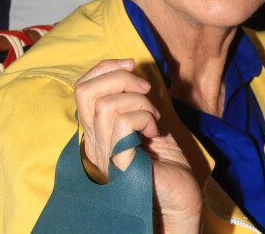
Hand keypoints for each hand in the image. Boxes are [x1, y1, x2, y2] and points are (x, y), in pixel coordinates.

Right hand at [74, 60, 201, 232]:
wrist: (182, 201)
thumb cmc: (167, 164)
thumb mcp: (147, 120)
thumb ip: (132, 99)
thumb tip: (128, 69)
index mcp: (98, 132)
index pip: (82, 89)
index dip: (104, 67)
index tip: (131, 63)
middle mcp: (94, 143)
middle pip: (84, 91)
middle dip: (119, 77)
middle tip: (145, 89)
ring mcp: (103, 155)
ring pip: (106, 104)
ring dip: (139, 102)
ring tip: (153, 119)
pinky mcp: (118, 163)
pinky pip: (122, 122)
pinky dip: (144, 117)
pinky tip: (154, 131)